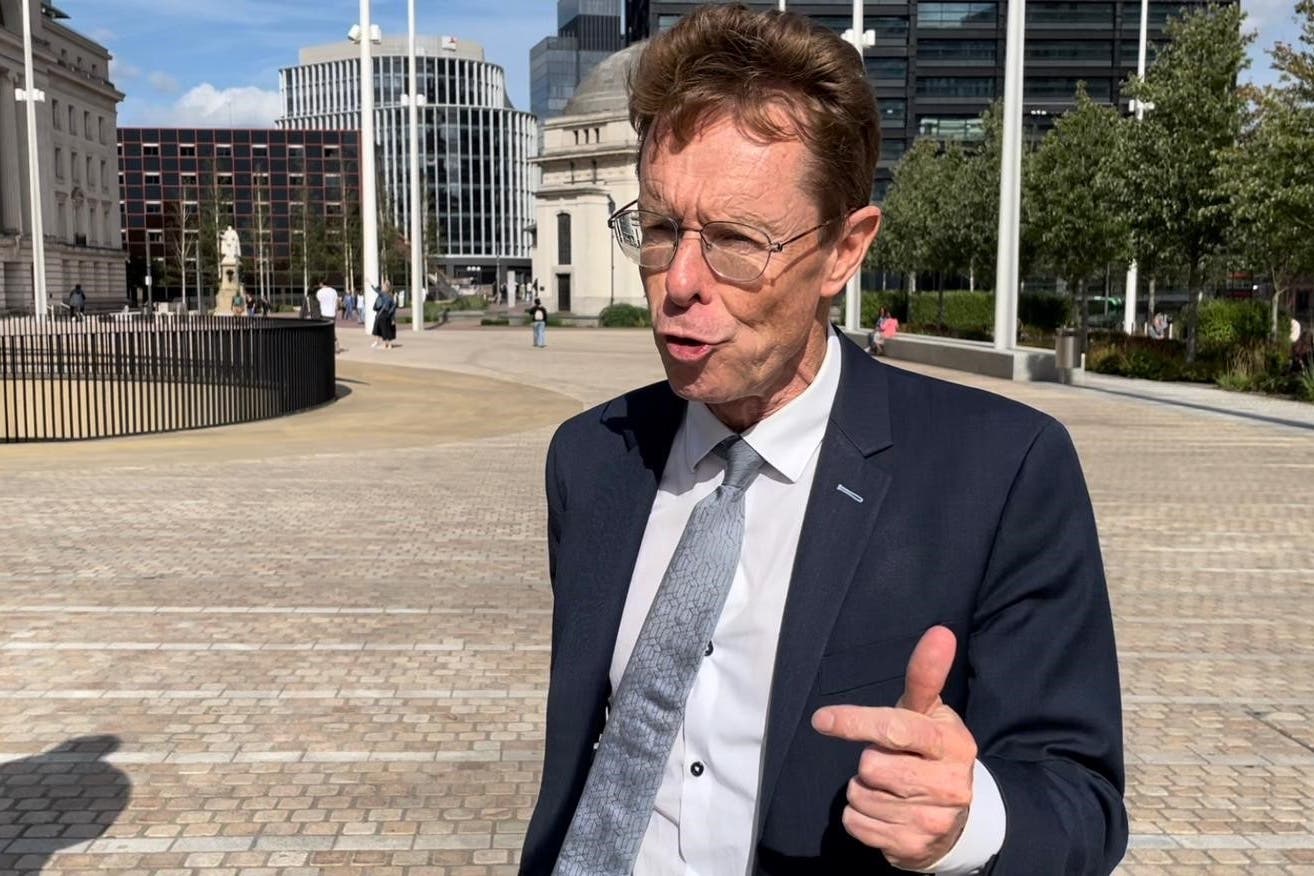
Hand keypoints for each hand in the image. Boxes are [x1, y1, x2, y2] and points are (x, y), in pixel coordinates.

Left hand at [812, 626, 977, 870]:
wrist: (960, 820)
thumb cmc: (932, 752)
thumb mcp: (930, 713)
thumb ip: (926, 675)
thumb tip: (940, 632)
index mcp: (951, 743)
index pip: (895, 728)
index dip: (855, 723)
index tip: (822, 719)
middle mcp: (949, 783)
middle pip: (872, 765)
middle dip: (869, 762)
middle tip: (887, 762)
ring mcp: (932, 820)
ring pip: (860, 795)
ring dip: (863, 789)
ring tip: (888, 787)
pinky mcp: (912, 848)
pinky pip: (856, 824)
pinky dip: (859, 816)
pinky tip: (883, 811)